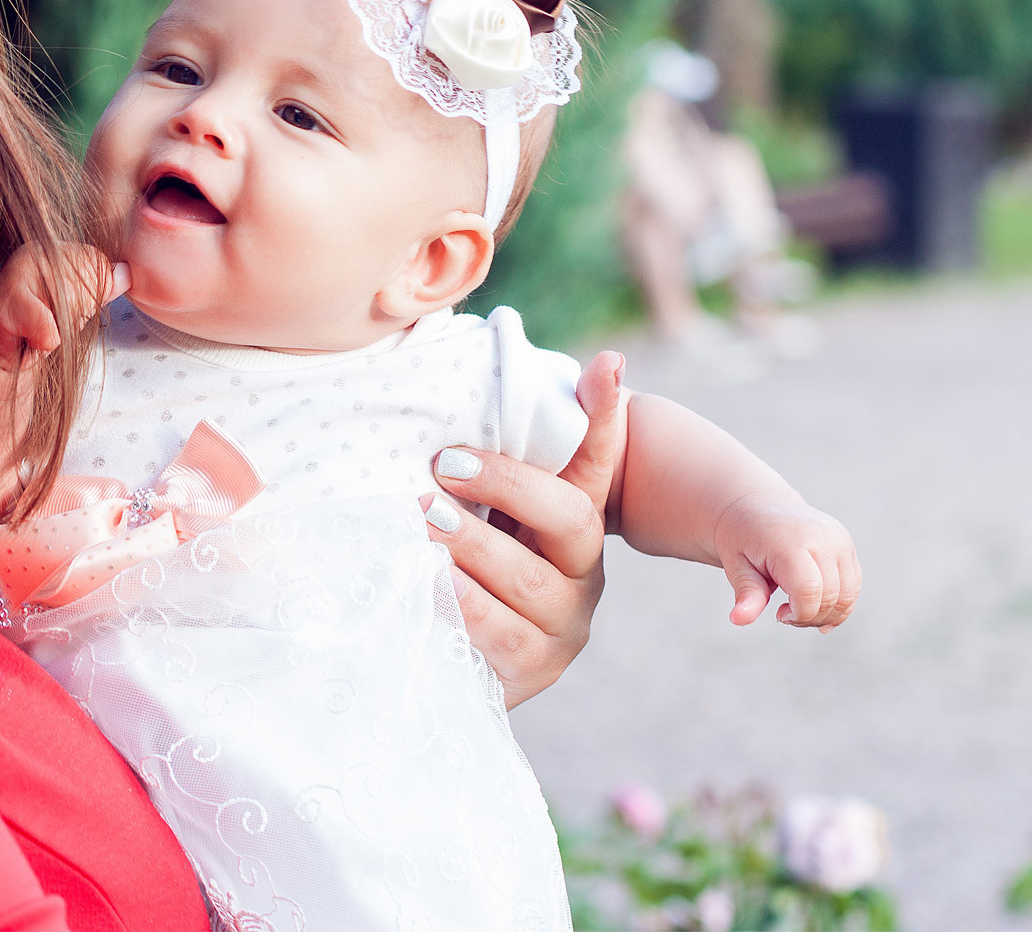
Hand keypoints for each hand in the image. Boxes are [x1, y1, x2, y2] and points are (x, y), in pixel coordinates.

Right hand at [0, 245, 127, 369]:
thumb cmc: (35, 324)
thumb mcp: (74, 303)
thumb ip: (101, 284)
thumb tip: (128, 272)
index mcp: (53, 247)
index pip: (97, 268)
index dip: (86, 299)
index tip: (59, 308)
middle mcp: (35, 252)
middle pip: (86, 293)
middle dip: (71, 318)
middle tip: (45, 320)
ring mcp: (18, 271)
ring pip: (69, 311)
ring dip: (57, 332)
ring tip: (35, 328)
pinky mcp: (8, 299)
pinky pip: (50, 333)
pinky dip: (43, 345)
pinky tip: (24, 338)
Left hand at [421, 350, 627, 708]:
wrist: (452, 665)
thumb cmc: (460, 570)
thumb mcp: (472, 515)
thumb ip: (475, 469)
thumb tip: (452, 406)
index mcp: (572, 523)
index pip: (596, 461)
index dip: (604, 414)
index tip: (607, 362)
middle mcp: (581, 571)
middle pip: (569, 519)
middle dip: (508, 487)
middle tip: (444, 465)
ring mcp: (563, 625)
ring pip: (531, 582)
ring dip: (474, 546)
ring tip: (424, 520)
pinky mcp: (534, 669)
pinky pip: (504, 637)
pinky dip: (464, 606)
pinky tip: (427, 581)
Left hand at [714, 496, 859, 630]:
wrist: (758, 507)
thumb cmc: (743, 539)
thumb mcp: (736, 565)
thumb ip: (746, 594)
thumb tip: (738, 619)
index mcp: (791, 542)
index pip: (808, 591)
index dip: (798, 614)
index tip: (779, 614)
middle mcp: (822, 538)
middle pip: (831, 597)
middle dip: (810, 618)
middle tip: (786, 615)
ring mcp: (839, 540)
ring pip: (848, 595)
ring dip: (827, 615)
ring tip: (800, 609)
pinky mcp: (847, 544)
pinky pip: (853, 586)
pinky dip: (838, 604)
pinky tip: (815, 606)